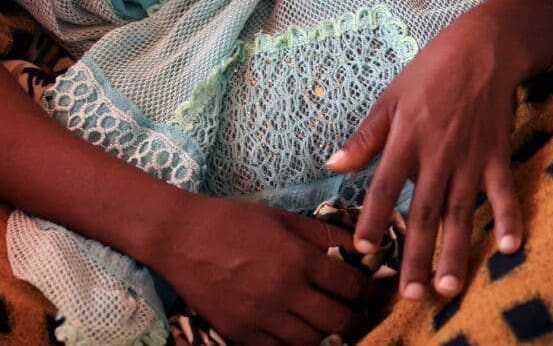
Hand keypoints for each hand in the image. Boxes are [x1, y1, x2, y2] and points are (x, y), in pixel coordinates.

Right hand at [151, 195, 374, 344]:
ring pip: (312, 342)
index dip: (367, 290)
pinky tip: (300, 335)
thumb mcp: (282, 218)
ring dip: (328, 336)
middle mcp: (284, 291)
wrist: (181, 237)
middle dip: (355, 318)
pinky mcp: (240, 333)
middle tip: (358, 314)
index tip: (371, 291)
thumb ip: (322, 233)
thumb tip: (359, 243)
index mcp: (298, 259)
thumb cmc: (233, 220)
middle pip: (338, 320)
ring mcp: (261, 316)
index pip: (349, 284)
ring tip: (332, 327)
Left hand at [326, 11, 523, 300]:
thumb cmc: (432, 71)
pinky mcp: (497, 155)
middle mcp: (436, 155)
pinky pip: (504, 192)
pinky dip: (509, 218)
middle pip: (423, 213)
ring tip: (450, 287)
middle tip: (411, 295)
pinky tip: (510, 248)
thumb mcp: (390, 97)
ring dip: (455, 252)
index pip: (384, 186)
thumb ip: (366, 136)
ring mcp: (469, 158)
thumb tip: (333, 164)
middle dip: (415, 256)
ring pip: (460, 213)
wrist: (483, 49)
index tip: (363, 250)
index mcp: (406, 139)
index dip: (371, 218)